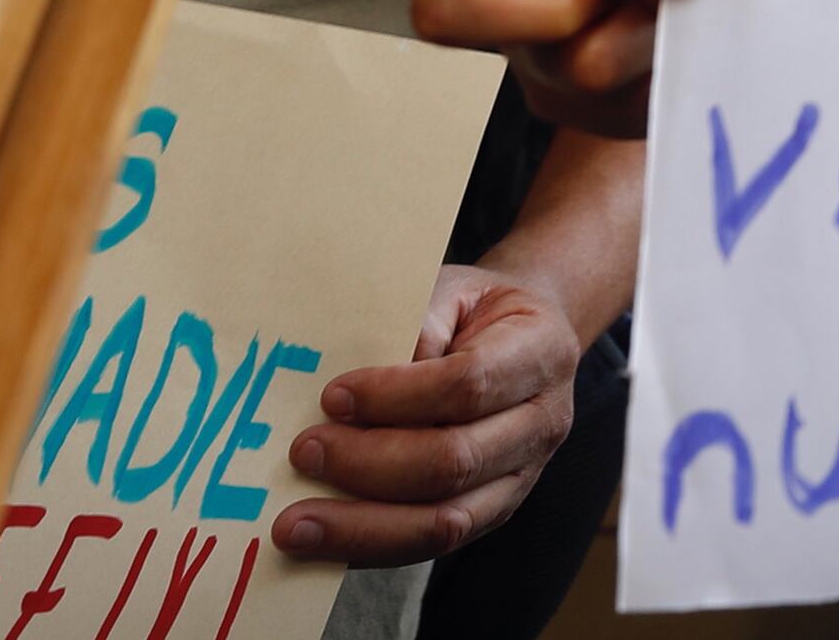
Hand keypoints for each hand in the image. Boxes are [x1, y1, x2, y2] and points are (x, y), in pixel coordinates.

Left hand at [274, 266, 579, 564]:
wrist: (526, 338)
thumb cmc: (475, 311)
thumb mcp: (449, 290)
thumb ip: (412, 325)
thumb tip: (355, 392)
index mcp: (540, 353)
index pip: (469, 384)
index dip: (397, 396)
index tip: (333, 396)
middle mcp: (542, 424)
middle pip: (454, 463)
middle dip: (368, 465)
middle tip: (303, 453)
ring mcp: (520, 479)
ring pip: (444, 523)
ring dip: (362, 527)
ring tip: (295, 525)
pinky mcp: (490, 514)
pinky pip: (430, 547)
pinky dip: (371, 548)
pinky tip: (324, 542)